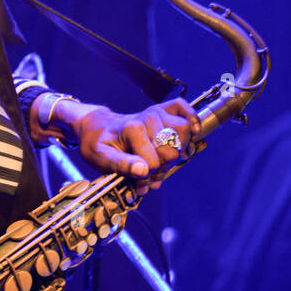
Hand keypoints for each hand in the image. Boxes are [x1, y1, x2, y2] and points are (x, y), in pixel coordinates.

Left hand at [72, 98, 200, 193]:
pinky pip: (183, 108)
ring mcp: (157, 113)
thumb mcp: (100, 158)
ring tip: (163, 159)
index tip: (138, 181)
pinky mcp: (164, 109)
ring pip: (183, 131)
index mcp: (132, 129)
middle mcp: (147, 117)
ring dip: (178, 150)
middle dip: (162, 167)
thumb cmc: (99, 145)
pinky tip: (192, 132)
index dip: (147, 176)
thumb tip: (144, 171)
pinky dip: (192, 119)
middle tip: (149, 173)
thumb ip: (121, 165)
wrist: (98, 129)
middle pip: (172, 150)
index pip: (154, 161)